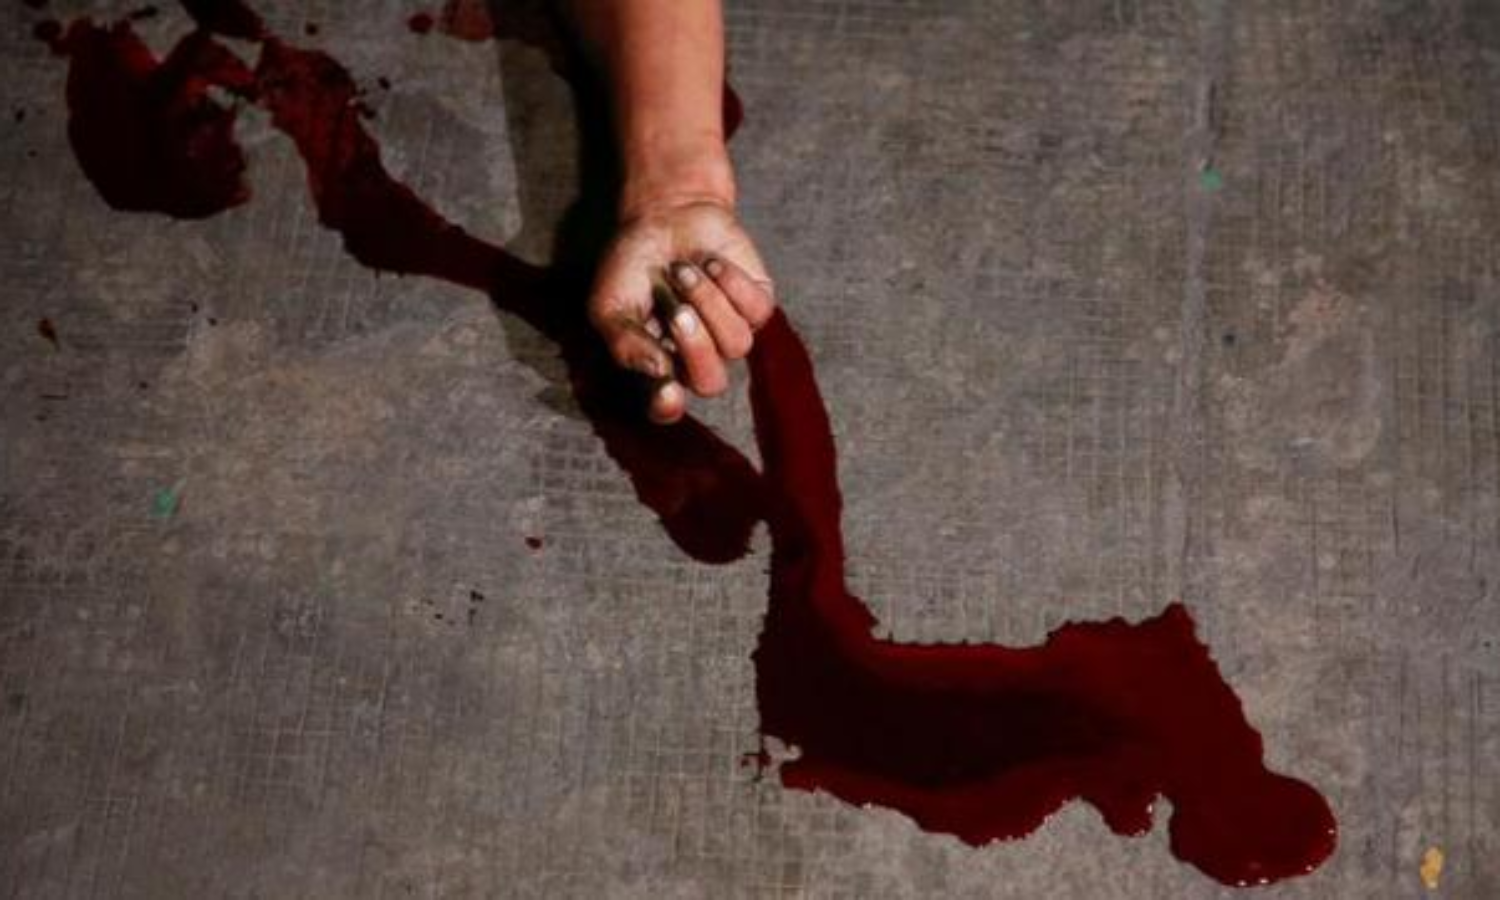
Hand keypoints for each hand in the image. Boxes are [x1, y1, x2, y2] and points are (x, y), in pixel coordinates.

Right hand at [588, 198, 775, 422]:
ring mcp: (730, 332)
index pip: (667, 406)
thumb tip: (657, 373)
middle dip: (695, 345)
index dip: (668, 405)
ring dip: (708, 302)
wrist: (662, 213)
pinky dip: (732, 282)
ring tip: (685, 271)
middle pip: (710, 382)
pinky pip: (757, 312)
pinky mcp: (757, 304)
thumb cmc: (632, 264)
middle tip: (676, 309)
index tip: (666, 389)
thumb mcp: (609, 305)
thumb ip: (624, 343)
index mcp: (660, 364)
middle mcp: (699, 356)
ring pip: (737, 344)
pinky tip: (711, 262)